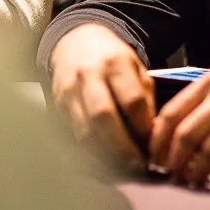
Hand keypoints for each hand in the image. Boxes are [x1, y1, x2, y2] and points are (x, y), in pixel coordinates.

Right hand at [50, 23, 154, 166]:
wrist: (74, 42)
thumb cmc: (112, 58)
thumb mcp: (136, 67)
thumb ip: (145, 97)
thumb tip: (153, 133)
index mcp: (115, 63)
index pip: (132, 100)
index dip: (144, 127)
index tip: (153, 144)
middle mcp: (89, 77)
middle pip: (104, 117)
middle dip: (122, 146)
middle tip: (137, 165)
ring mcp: (69, 92)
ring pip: (85, 130)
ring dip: (105, 154)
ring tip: (122, 167)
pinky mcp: (57, 106)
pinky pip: (72, 135)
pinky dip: (89, 151)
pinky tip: (104, 160)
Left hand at [150, 41, 209, 184]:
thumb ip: (205, 108)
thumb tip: (186, 142)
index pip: (170, 114)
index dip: (157, 142)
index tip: (154, 157)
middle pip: (185, 135)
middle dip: (173, 161)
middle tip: (171, 174)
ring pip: (209, 150)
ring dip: (196, 171)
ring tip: (193, 180)